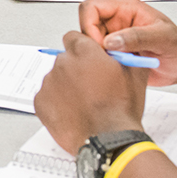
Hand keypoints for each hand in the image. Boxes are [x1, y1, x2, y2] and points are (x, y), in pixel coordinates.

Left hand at [36, 30, 149, 153]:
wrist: (109, 139)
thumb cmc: (120, 109)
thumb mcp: (135, 75)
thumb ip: (125, 54)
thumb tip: (123, 49)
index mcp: (84, 52)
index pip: (74, 38)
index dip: (82, 49)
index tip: (88, 60)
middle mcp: (63, 63)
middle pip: (65, 59)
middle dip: (75, 69)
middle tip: (89, 86)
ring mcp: (49, 83)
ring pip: (55, 78)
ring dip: (66, 87)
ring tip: (83, 103)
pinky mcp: (40, 102)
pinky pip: (47, 97)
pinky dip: (56, 103)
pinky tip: (72, 112)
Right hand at [78, 0, 176, 87]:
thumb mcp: (164, 38)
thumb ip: (138, 37)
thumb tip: (111, 40)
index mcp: (125, 8)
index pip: (91, 7)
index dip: (89, 25)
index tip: (100, 44)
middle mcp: (116, 21)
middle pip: (85, 26)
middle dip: (92, 43)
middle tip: (107, 57)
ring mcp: (113, 38)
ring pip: (88, 43)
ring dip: (97, 56)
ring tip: (117, 63)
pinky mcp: (113, 54)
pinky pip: (97, 58)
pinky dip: (101, 65)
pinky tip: (117, 70)